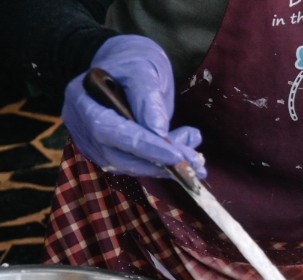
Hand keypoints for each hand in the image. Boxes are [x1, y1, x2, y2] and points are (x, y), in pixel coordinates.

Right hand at [62, 35, 205, 179]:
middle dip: (156, 162)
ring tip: (194, 158)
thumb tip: (158, 132)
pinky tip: (182, 154)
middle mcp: (81, 124)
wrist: (123, 67)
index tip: (175, 155)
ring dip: (162, 166)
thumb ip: (148, 99)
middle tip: (193, 163)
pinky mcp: (105, 152)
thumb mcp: (144, 70)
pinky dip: (158, 164)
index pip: (110, 130)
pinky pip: (131, 164)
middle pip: (116, 154)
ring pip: (126, 165)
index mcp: (82, 98)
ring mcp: (90, 141)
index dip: (143, 146)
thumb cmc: (132, 63)